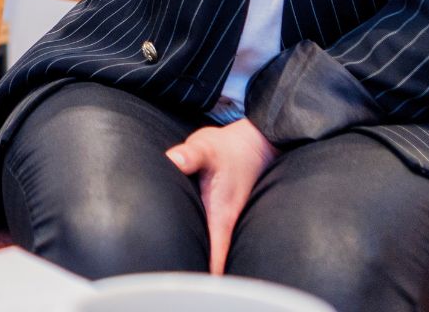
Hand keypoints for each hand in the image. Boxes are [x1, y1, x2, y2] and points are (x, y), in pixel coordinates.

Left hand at [166, 119, 278, 274]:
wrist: (254, 142)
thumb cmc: (229, 148)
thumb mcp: (207, 148)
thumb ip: (190, 155)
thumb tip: (175, 160)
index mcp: (221, 214)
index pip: (216, 253)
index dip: (208, 272)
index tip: (197, 285)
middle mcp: (224, 222)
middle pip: (213, 259)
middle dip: (198, 270)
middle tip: (177, 278)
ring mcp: (225, 220)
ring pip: (213, 249)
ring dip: (200, 257)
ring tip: (180, 267)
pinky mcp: (221, 214)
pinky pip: (211, 237)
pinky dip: (202, 244)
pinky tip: (187, 244)